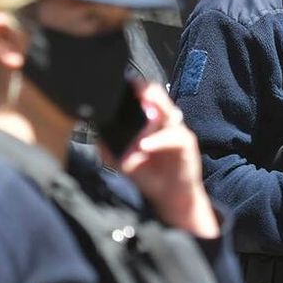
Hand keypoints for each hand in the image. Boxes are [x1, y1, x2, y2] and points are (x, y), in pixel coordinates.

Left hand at [117, 82, 218, 238]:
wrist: (170, 198)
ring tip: (139, 110)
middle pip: (159, 97)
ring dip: (154, 110)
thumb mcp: (125, 162)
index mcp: (153, 122)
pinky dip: (158, 140)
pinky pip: (173, 137)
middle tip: (133, 87)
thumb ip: (110, 149)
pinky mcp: (187, 145)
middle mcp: (166, 122)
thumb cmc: (151, 176)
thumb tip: (95, 137)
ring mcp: (177, 131)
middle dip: (146, 90)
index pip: (146, 97)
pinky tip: (144, 145)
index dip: (135, 89)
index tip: (121, 84)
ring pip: (168, 112)